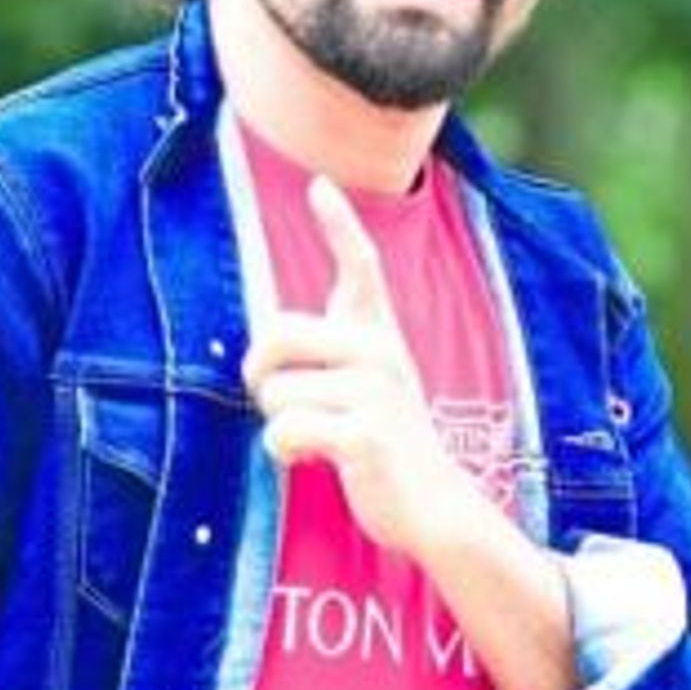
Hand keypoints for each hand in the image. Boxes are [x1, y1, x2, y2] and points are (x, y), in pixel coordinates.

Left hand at [243, 174, 465, 557]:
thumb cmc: (382, 438)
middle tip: (284, 401)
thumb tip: (262, 343)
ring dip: (279, 424)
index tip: (320, 186)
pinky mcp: (364, 434)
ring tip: (317, 437)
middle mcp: (379, 351)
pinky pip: (284, 431)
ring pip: (273, 395)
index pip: (360, 266)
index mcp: (377, 334)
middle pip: (274, 335)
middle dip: (259, 375)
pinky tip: (312, 459)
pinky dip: (284, 452)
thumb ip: (323, 355)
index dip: (340, 224)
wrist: (430, 503)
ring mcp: (375, 391)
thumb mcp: (362, 384)